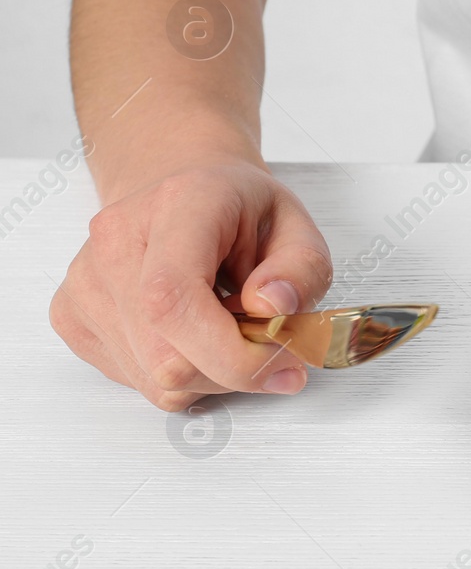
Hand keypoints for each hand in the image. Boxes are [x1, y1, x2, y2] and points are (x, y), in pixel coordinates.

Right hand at [50, 162, 333, 409]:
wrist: (183, 189)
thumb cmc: (241, 211)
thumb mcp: (298, 228)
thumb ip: (301, 270)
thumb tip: (272, 308)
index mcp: (178, 205)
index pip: (174, 298)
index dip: (228, 354)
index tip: (281, 364)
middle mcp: (117, 240)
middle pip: (164, 356)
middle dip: (231, 369)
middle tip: (264, 340)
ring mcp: (85, 280)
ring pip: (153, 378)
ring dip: (209, 373)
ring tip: (226, 326)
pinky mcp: (70, 315)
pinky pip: (135, 379)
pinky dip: (179, 374)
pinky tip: (192, 333)